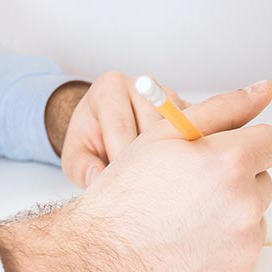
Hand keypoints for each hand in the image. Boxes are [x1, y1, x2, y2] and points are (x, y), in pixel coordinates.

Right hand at [0, 80, 271, 271]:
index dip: (250, 145)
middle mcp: (246, 204)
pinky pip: (243, 254)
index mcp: (231, 162)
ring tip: (184, 223)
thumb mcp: (164, 135)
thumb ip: (222, 109)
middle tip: (191, 192)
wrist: (99, 265)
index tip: (230, 154)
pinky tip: (187, 250)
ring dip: (229, 217)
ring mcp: (245, 245)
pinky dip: (223, 251)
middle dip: (236, 182)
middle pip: (263, 182)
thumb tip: (263, 90)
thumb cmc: (124, 199)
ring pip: (253, 219)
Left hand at [47, 71, 188, 188]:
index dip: (122, 160)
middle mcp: (142, 84)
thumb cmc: (93, 140)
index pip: (121, 125)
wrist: (110, 127)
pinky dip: (189, 154)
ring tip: (160, 180)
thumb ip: (81, 167)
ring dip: (171, 159)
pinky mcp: (190, 109)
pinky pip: (196, 133)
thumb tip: (97, 179)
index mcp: (109, 87)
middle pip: (153, 128)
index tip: (122, 186)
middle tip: (143, 188)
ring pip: (178, 132)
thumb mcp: (75, 155)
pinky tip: (177, 171)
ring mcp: (170, 95)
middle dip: (148, 161)